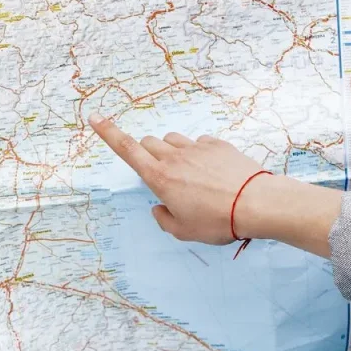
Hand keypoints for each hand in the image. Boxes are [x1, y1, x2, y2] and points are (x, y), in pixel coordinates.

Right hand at [86, 117, 269, 244]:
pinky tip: (210, 170)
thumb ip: (164, 219)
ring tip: (188, 174)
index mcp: (159, 178)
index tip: (95, 118)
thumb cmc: (217, 221)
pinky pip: (198, 142)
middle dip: (147, 154)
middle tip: (161, 175)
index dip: (108, 133)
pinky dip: (196, 152)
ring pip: (172, 140)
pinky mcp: (217, 145)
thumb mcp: (183, 231)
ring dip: (171, 152)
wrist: (255, 203)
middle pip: (149, 143)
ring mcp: (197, 148)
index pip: (126, 149)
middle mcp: (174, 157)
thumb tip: (159, 207)